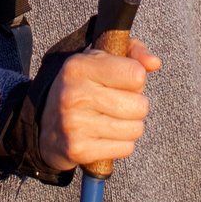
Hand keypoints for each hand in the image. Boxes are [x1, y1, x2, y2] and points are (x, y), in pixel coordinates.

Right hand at [37, 37, 161, 172]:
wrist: (46, 126)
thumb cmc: (83, 88)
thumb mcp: (101, 60)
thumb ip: (133, 52)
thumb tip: (154, 63)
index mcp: (79, 67)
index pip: (135, 74)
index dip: (136, 79)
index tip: (122, 81)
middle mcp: (74, 94)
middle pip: (139, 106)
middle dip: (135, 106)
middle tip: (118, 104)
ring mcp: (74, 123)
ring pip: (135, 129)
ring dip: (129, 126)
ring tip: (111, 119)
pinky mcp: (78, 149)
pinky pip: (125, 148)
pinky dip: (121, 144)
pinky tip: (105, 135)